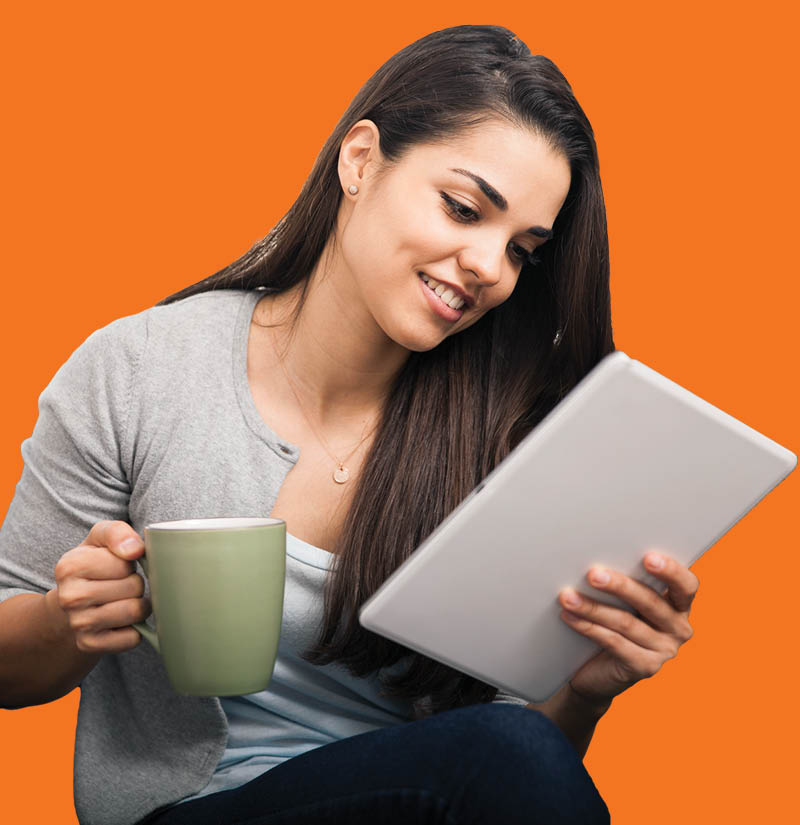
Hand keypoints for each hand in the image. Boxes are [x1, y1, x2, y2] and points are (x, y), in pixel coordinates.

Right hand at [51, 520, 150, 653]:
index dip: (130, 563)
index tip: (118, 565)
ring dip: (140, 605)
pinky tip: (122, 621)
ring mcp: (78, 624)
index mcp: (70, 566)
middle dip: (136, 584)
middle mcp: (70, 597)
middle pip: (134, 587)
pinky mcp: (90, 645)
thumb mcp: (100, 539)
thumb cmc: (94, 564)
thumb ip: (117, 533)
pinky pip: (132, 637)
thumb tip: (135, 549)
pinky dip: (136, 629)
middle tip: (122, 585)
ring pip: (135, 612)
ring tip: (125, 600)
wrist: (72, 603)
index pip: (125, 563)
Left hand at [557, 552, 697, 706]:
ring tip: (567, 597)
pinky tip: (569, 616)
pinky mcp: (645, 668)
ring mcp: (664, 651)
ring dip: (593, 607)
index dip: (671, 571)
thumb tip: (596, 560)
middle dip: (619, 586)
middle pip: (650, 602)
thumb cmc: (611, 621)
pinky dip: (589, 627)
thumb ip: (624, 582)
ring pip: (626, 623)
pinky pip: (614, 643)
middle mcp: (678, 628)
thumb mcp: (623, 601)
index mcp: (678, 605)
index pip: (686, 586)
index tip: (649, 558)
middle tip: (592, 574)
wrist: (598, 670)